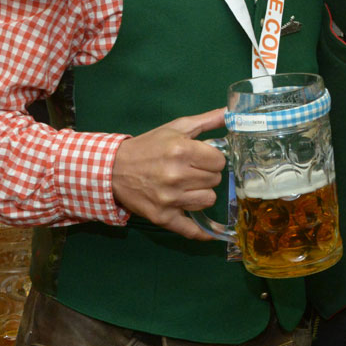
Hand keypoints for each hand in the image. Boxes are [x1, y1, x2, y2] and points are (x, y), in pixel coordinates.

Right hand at [110, 108, 226, 239]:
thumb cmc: (149, 146)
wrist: (114, 169)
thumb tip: (232, 113)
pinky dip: (202, 232)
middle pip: (215, 180)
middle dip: (206, 174)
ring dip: (201, 194)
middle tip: (191, 171)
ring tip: (186, 186)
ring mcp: (169, 199)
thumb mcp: (176, 128)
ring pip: (208, 200)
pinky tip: (212, 232)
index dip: (213, 159)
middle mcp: (176, 176)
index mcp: (181, 151)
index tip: (202, 158)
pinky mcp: (163, 217)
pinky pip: (191, 230)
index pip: (219, 162)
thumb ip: (207, 120)